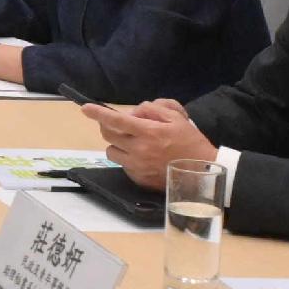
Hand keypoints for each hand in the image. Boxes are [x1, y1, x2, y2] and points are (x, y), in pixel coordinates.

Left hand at [82, 99, 213, 177]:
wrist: (202, 172)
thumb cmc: (191, 142)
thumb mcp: (176, 118)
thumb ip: (152, 110)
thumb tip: (133, 112)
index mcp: (148, 132)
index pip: (115, 120)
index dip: (98, 113)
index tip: (85, 108)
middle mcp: (138, 150)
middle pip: (108, 135)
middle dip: (109, 126)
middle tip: (120, 125)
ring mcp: (137, 167)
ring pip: (112, 151)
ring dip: (118, 144)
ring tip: (134, 143)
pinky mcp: (138, 179)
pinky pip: (123, 165)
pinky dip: (127, 158)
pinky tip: (143, 157)